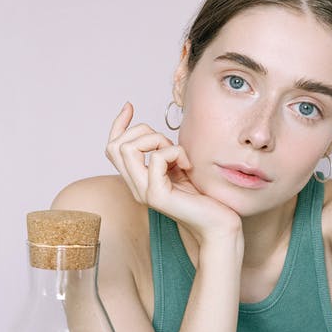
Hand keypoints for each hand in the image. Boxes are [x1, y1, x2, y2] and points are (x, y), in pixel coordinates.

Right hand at [105, 102, 240, 245]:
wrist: (218, 225)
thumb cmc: (204, 197)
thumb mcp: (178, 167)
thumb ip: (163, 153)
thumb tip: (152, 132)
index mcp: (138, 180)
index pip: (113, 148)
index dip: (118, 124)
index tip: (130, 106)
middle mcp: (135, 187)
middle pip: (116, 145)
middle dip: (142, 131)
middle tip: (169, 142)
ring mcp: (144, 192)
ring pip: (129, 148)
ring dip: (158, 141)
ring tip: (179, 155)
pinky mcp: (157, 195)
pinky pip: (156, 158)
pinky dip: (175, 152)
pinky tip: (188, 165)